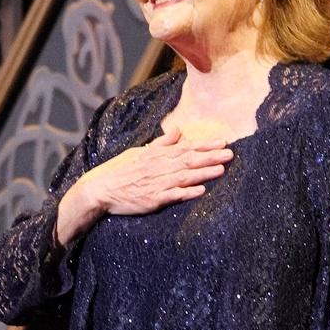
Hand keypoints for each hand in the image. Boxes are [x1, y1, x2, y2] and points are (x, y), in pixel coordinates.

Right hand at [54, 127, 229, 246]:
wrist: (99, 188)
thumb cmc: (119, 171)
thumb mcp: (139, 152)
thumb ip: (161, 143)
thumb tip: (178, 130)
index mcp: (157, 155)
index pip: (186, 148)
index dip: (205, 145)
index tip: (223, 142)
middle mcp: (159, 167)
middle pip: (189, 160)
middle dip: (210, 157)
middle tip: (230, 154)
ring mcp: (156, 183)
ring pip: (184, 176)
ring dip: (203, 173)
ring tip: (221, 170)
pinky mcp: (152, 199)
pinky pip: (172, 195)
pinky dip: (186, 192)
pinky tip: (200, 191)